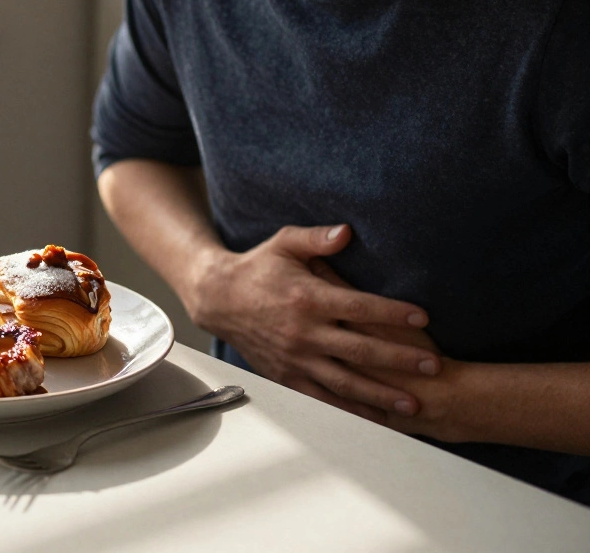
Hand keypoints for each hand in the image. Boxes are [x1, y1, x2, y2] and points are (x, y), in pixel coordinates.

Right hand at [187, 224, 440, 422]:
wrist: (218, 300)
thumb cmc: (257, 268)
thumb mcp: (284, 243)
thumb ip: (317, 238)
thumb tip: (348, 232)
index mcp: (307, 298)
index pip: (359, 308)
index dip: (393, 313)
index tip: (423, 318)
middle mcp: (303, 332)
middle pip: (361, 350)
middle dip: (400, 360)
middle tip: (433, 367)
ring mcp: (294, 359)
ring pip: (345, 382)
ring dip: (381, 395)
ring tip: (413, 405)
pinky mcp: (286, 375)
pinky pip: (322, 398)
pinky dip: (348, 410)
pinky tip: (373, 418)